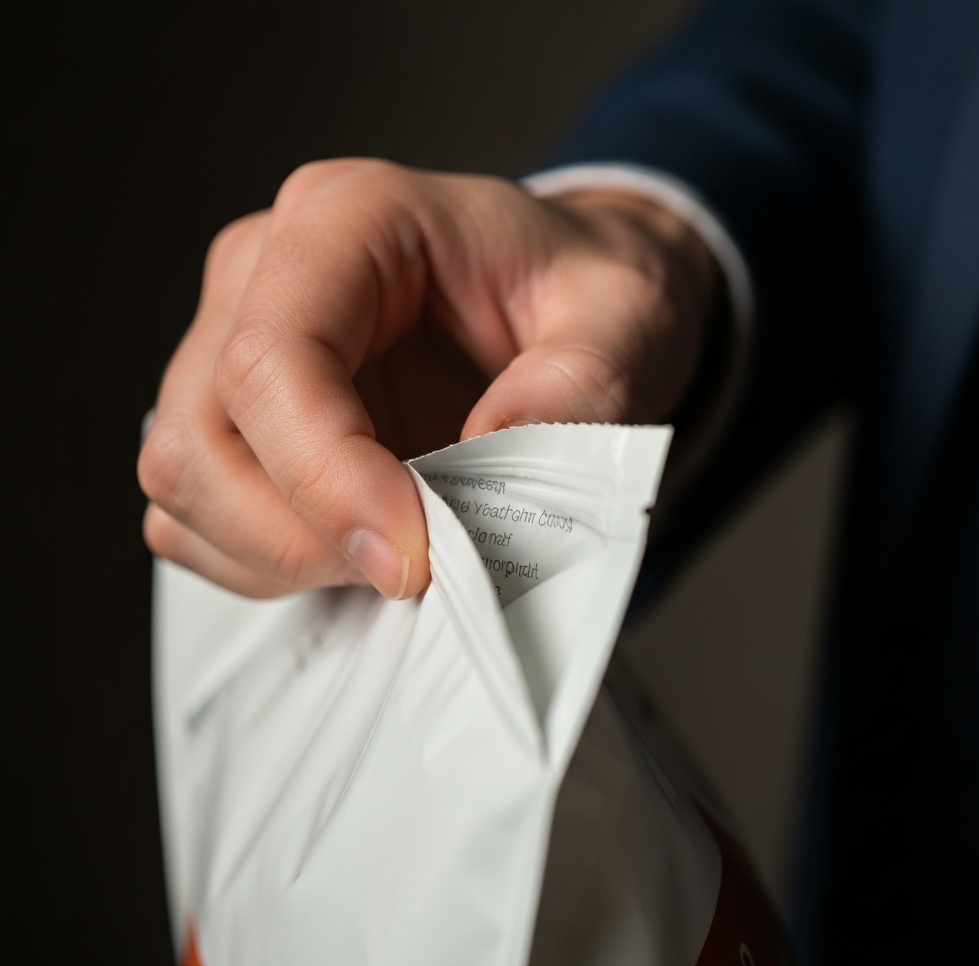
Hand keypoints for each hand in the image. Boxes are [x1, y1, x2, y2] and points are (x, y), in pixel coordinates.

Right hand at [138, 160, 717, 598]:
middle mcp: (267, 274)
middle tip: (416, 565)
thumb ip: (582, 381)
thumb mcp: (628, 318)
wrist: (566, 305)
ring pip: (185, 483)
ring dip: (282, 554)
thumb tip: (492, 453)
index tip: (412, 555)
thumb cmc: (582, 295)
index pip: (274, 356)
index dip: (326, 475)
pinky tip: (355, 547)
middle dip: (302, 534)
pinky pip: (198, 515)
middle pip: (204, 436)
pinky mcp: (240, 418)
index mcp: (351, 220)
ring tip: (395, 551)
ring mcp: (236, 345)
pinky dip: (267, 561)